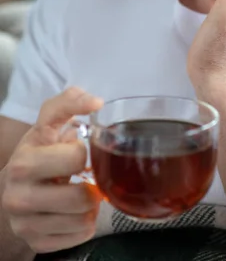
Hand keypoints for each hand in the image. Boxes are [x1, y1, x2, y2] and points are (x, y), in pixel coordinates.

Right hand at [2, 87, 103, 253]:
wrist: (11, 189)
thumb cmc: (38, 151)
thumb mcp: (46, 124)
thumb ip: (68, 102)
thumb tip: (95, 101)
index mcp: (24, 162)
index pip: (75, 157)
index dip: (83, 151)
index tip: (81, 144)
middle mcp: (19, 196)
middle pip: (82, 197)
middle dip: (89, 183)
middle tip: (83, 175)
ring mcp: (25, 223)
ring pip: (83, 219)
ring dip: (90, 205)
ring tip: (79, 192)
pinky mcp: (35, 243)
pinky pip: (80, 236)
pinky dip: (85, 224)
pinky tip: (73, 211)